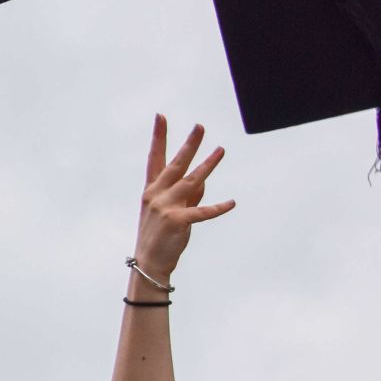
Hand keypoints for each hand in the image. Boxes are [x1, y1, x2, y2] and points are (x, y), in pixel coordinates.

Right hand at [131, 114, 234, 285]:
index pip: (155, 158)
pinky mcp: (177, 221)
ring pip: (191, 181)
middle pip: (176, 164)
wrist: (149, 263)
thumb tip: (204, 180)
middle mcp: (156, 194)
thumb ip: (187, 195)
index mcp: (151, 190)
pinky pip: (202, 212)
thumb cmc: (159, 236)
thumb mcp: (170, 211)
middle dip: (189, 144)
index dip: (159, 137)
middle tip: (199, 127)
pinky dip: (218, 208)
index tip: (161, 117)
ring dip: (208, 165)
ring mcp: (166, 207)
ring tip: (221, 150)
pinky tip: (232, 203)